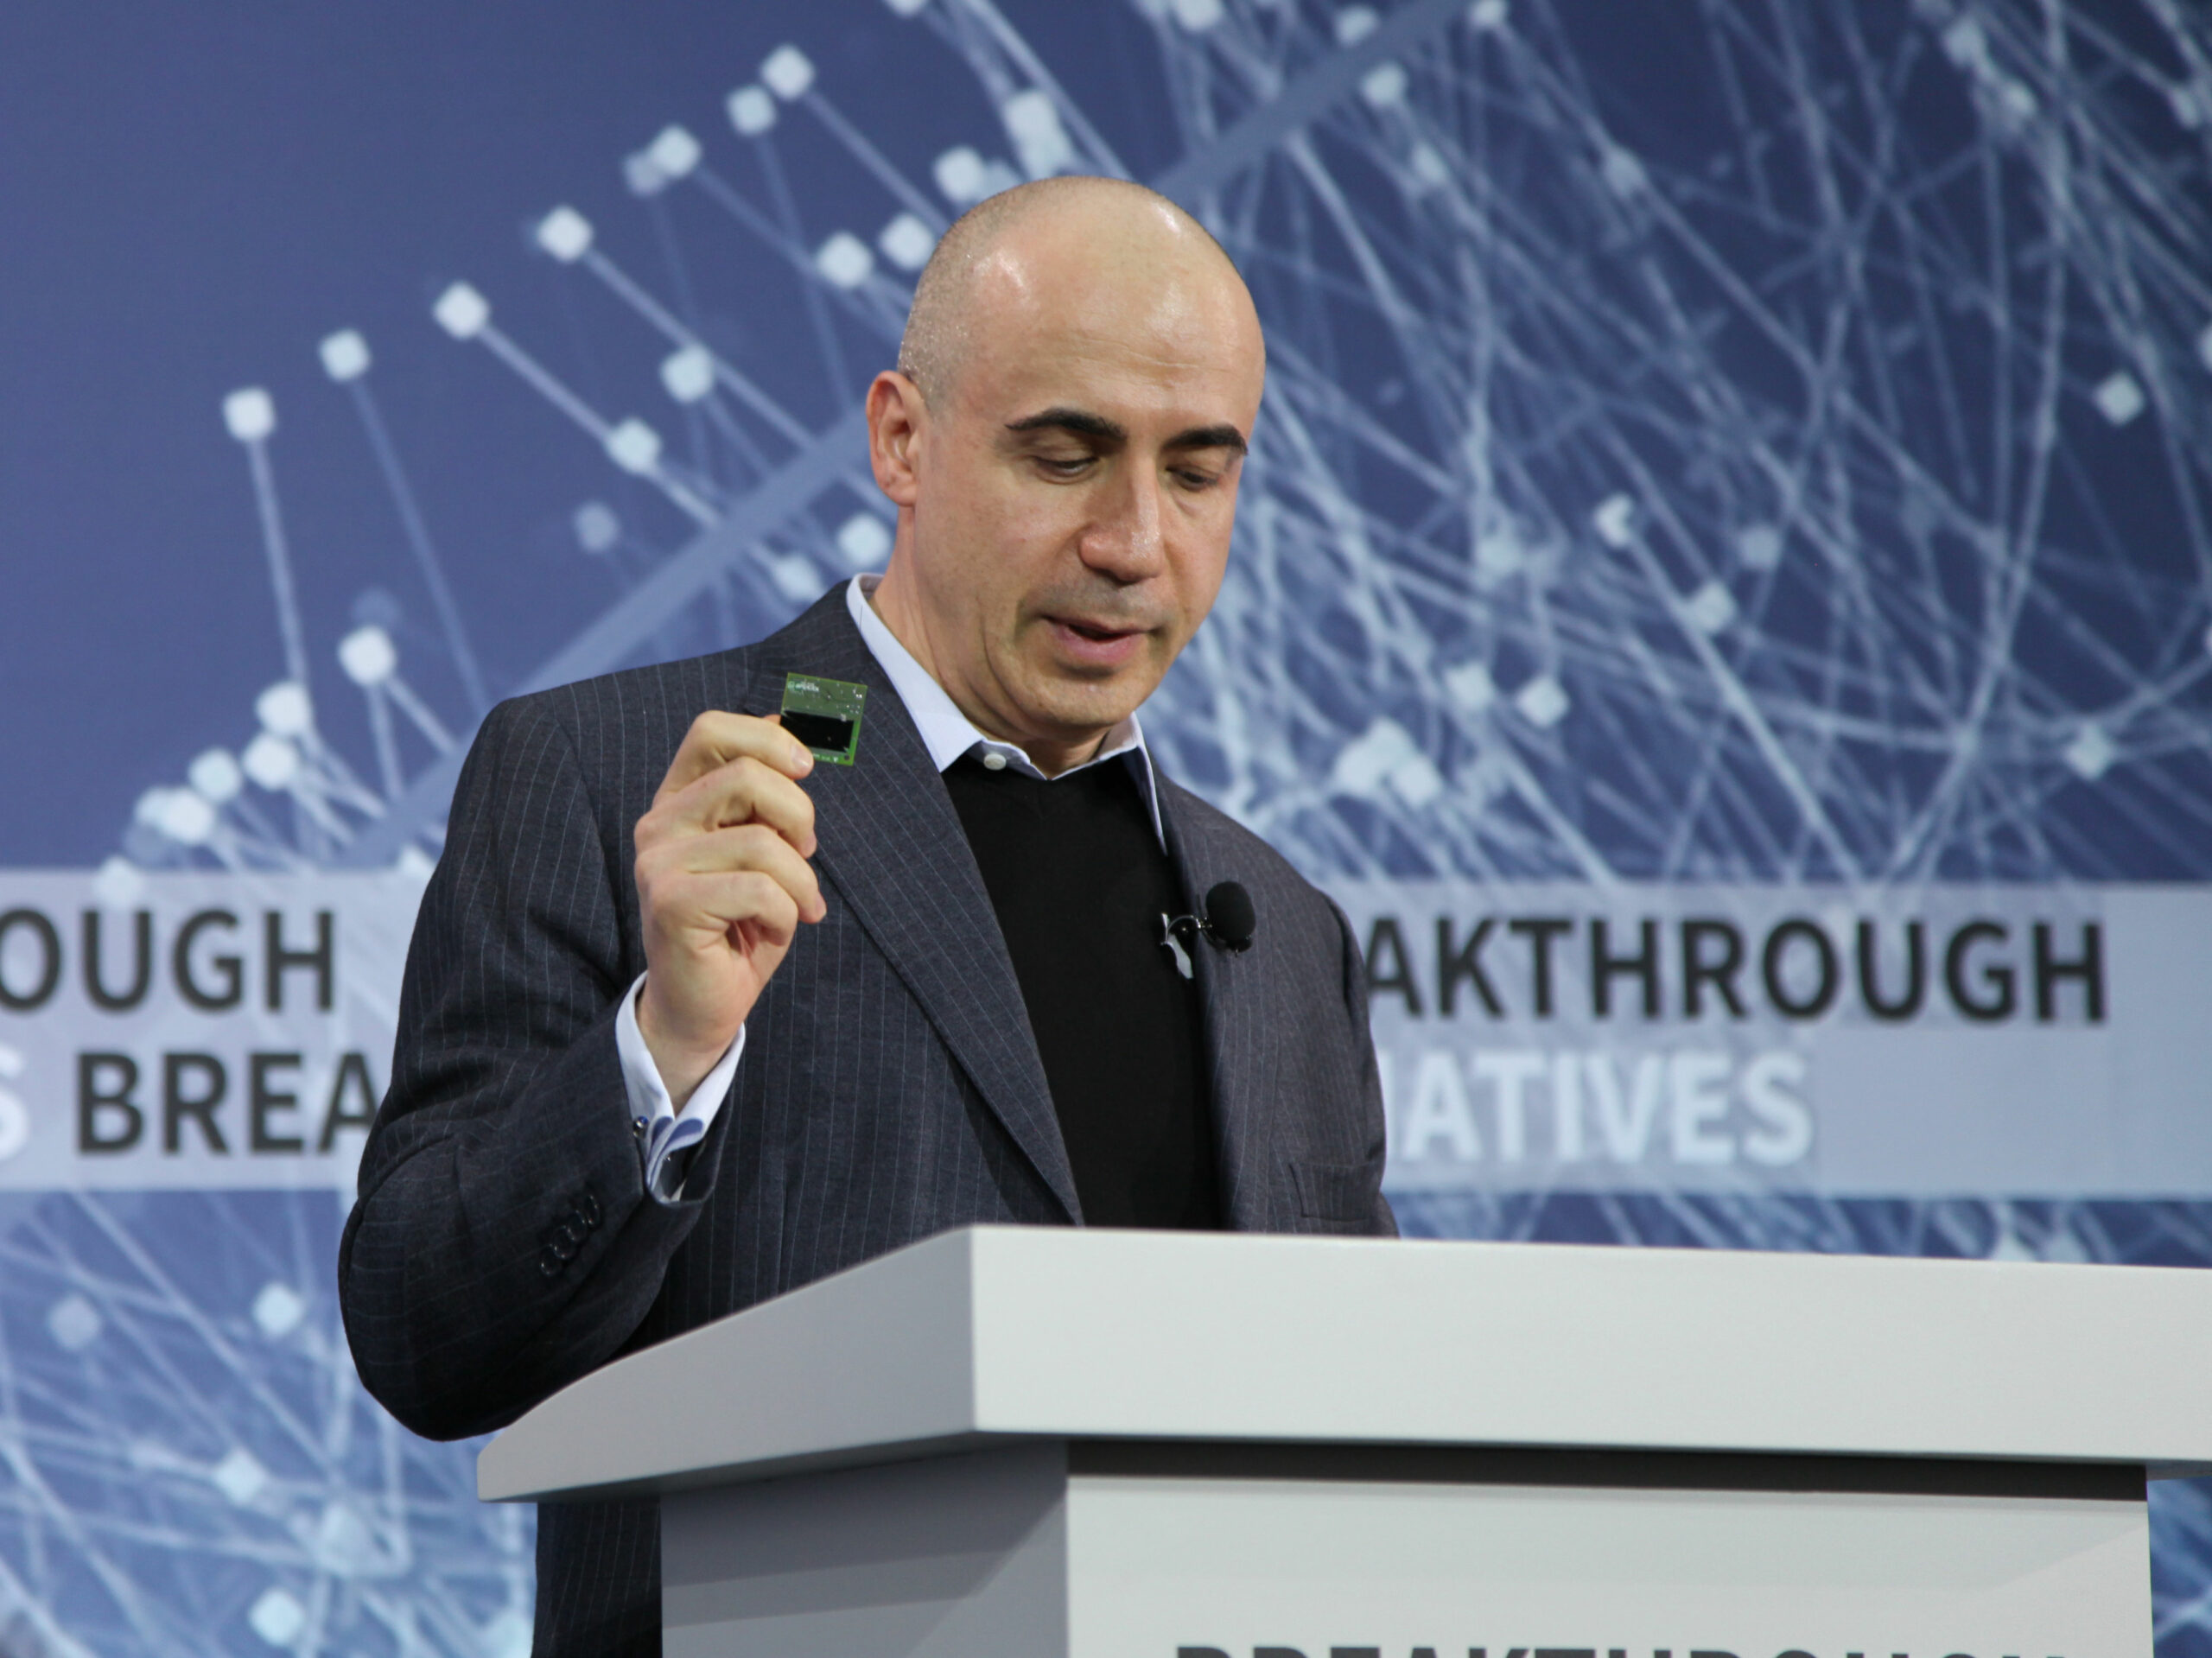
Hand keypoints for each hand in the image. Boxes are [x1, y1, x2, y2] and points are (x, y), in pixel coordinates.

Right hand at [633, 712, 824, 1106]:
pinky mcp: (669, 903)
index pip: (710, 730)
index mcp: (679, 800)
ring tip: (797, 907)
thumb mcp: (764, 849)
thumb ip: (765, 792)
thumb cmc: (741, 925)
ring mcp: (658, 863)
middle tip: (806, 856)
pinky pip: (759, 889)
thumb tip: (786, 717)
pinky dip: (787, 912)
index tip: (805, 770)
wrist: (704, 1004)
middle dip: (799, 816)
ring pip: (761, 841)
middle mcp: (659, 824)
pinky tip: (777, 929)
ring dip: (800, 880)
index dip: (768, 738)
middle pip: (746, 776)